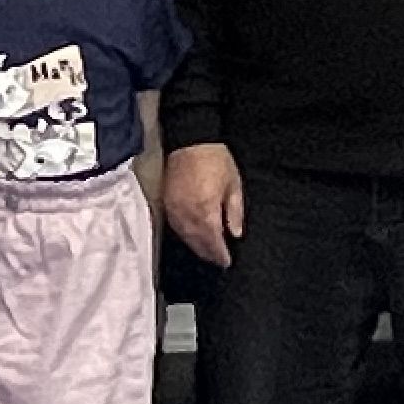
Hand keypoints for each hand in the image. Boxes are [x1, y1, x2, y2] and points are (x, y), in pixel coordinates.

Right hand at [164, 143, 242, 266]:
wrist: (190, 141)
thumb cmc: (214, 160)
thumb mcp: (233, 184)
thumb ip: (235, 211)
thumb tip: (236, 233)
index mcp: (206, 211)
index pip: (213, 241)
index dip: (220, 254)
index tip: (226, 262)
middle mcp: (187, 215)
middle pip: (197, 243)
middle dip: (208, 253)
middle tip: (217, 260)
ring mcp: (174, 210)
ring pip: (185, 237)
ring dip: (196, 246)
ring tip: (206, 252)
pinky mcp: (167, 202)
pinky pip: (176, 226)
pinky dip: (185, 235)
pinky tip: (191, 236)